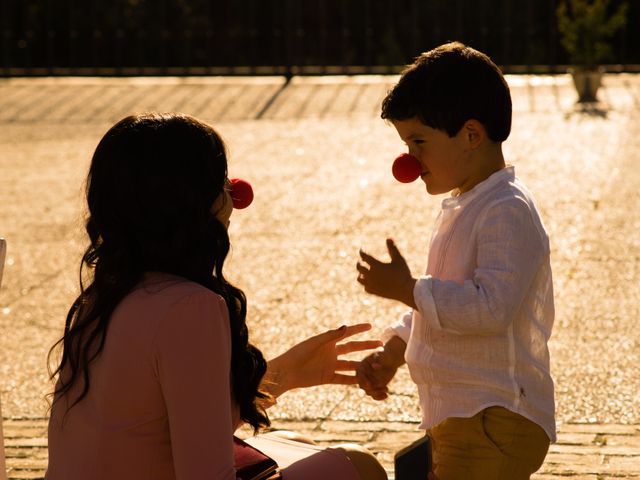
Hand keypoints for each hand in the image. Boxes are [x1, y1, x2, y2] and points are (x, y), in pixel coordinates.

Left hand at [265, 323, 382, 396]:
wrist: (287, 372)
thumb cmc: (299, 353)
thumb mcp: (316, 343)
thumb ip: (331, 336)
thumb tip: (346, 326)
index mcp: (328, 341)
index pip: (347, 333)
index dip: (358, 329)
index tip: (370, 326)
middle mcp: (331, 352)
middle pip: (352, 348)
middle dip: (366, 346)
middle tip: (380, 344)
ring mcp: (330, 365)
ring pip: (350, 364)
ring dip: (362, 364)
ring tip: (376, 364)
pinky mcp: (327, 377)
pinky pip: (343, 379)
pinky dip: (353, 380)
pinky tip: (364, 380)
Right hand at [356, 335, 405, 400]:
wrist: (390, 359)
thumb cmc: (385, 355)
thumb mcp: (380, 355)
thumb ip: (377, 360)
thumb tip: (375, 367)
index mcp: (360, 367)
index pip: (359, 376)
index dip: (364, 381)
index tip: (370, 384)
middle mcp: (363, 376)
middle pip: (363, 386)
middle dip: (372, 389)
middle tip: (383, 387)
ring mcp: (369, 382)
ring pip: (369, 392)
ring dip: (377, 393)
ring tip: (386, 389)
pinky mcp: (375, 387)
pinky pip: (374, 395)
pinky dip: (379, 397)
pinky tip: (386, 395)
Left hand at [357, 238, 416, 308]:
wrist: (406, 291)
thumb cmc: (403, 273)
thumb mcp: (399, 259)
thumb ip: (393, 248)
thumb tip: (388, 237)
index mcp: (376, 265)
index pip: (364, 256)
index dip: (362, 252)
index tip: (362, 249)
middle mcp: (371, 275)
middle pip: (359, 267)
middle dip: (360, 262)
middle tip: (362, 260)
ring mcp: (371, 284)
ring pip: (360, 279)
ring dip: (361, 274)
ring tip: (364, 272)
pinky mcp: (374, 292)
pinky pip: (366, 288)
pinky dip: (366, 284)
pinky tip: (370, 282)